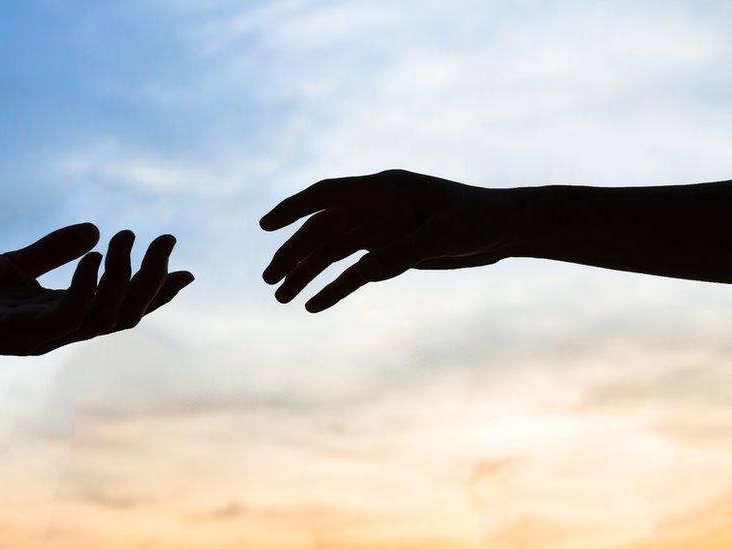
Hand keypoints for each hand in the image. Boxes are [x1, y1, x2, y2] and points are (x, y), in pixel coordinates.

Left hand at [0, 223, 193, 360]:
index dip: (156, 293)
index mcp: (67, 315)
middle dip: (152, 280)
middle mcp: (64, 331)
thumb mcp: (17, 264)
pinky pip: (67, 315)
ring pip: (105, 316)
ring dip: (123, 277)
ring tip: (126, 237)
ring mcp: (45, 337)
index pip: (123, 308)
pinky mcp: (21, 335)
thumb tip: (97, 229)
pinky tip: (95, 256)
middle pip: (127, 314)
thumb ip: (55, 249)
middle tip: (166, 238)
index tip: (187, 270)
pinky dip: (87, 286)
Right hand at [260, 170, 518, 312]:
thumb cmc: (480, 220)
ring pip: (331, 252)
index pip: (327, 195)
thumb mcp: (446, 235)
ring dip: (305, 272)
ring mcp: (380, 230)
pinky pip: (353, 273)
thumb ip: (404, 252)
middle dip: (292, 253)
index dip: (293, 208)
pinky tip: (312, 306)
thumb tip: (362, 273)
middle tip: (269, 280)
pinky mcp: (389, 253)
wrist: (505, 229)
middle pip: (321, 229)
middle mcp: (374, 208)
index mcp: (383, 189)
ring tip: (279, 297)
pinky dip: (333, 288)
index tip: (265, 226)